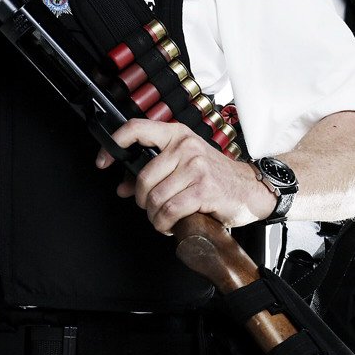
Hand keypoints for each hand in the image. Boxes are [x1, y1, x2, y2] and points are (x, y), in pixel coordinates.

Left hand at [94, 118, 276, 233]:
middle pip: (143, 177)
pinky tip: (171, 225)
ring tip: (164, 219)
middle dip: (143, 201)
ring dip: (155, 217)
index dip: (114, 145)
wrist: (251, 189)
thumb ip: (154, 173)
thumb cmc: (216, 177)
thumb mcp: (184, 166)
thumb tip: (124, 187)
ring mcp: (195, 167)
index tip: (103, 162)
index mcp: (177, 135)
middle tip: (153, 208)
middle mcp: (185, 147)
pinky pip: (170, 211)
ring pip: (155, 198)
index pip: (137, 129)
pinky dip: (165, 224)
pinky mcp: (203, 189)